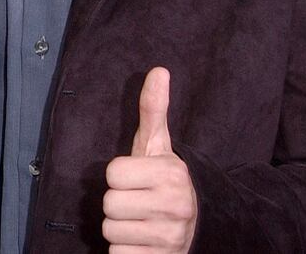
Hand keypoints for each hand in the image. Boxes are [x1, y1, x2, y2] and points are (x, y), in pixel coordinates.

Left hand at [103, 67, 196, 253]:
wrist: (196, 225)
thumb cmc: (164, 181)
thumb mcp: (158, 146)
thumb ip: (153, 110)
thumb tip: (158, 71)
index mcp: (170, 173)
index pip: (112, 174)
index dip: (117, 176)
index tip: (135, 179)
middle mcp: (175, 205)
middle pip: (109, 204)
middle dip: (116, 205)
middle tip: (135, 203)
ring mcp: (169, 236)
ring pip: (111, 232)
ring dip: (118, 229)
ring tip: (138, 222)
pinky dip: (124, 252)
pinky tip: (139, 243)